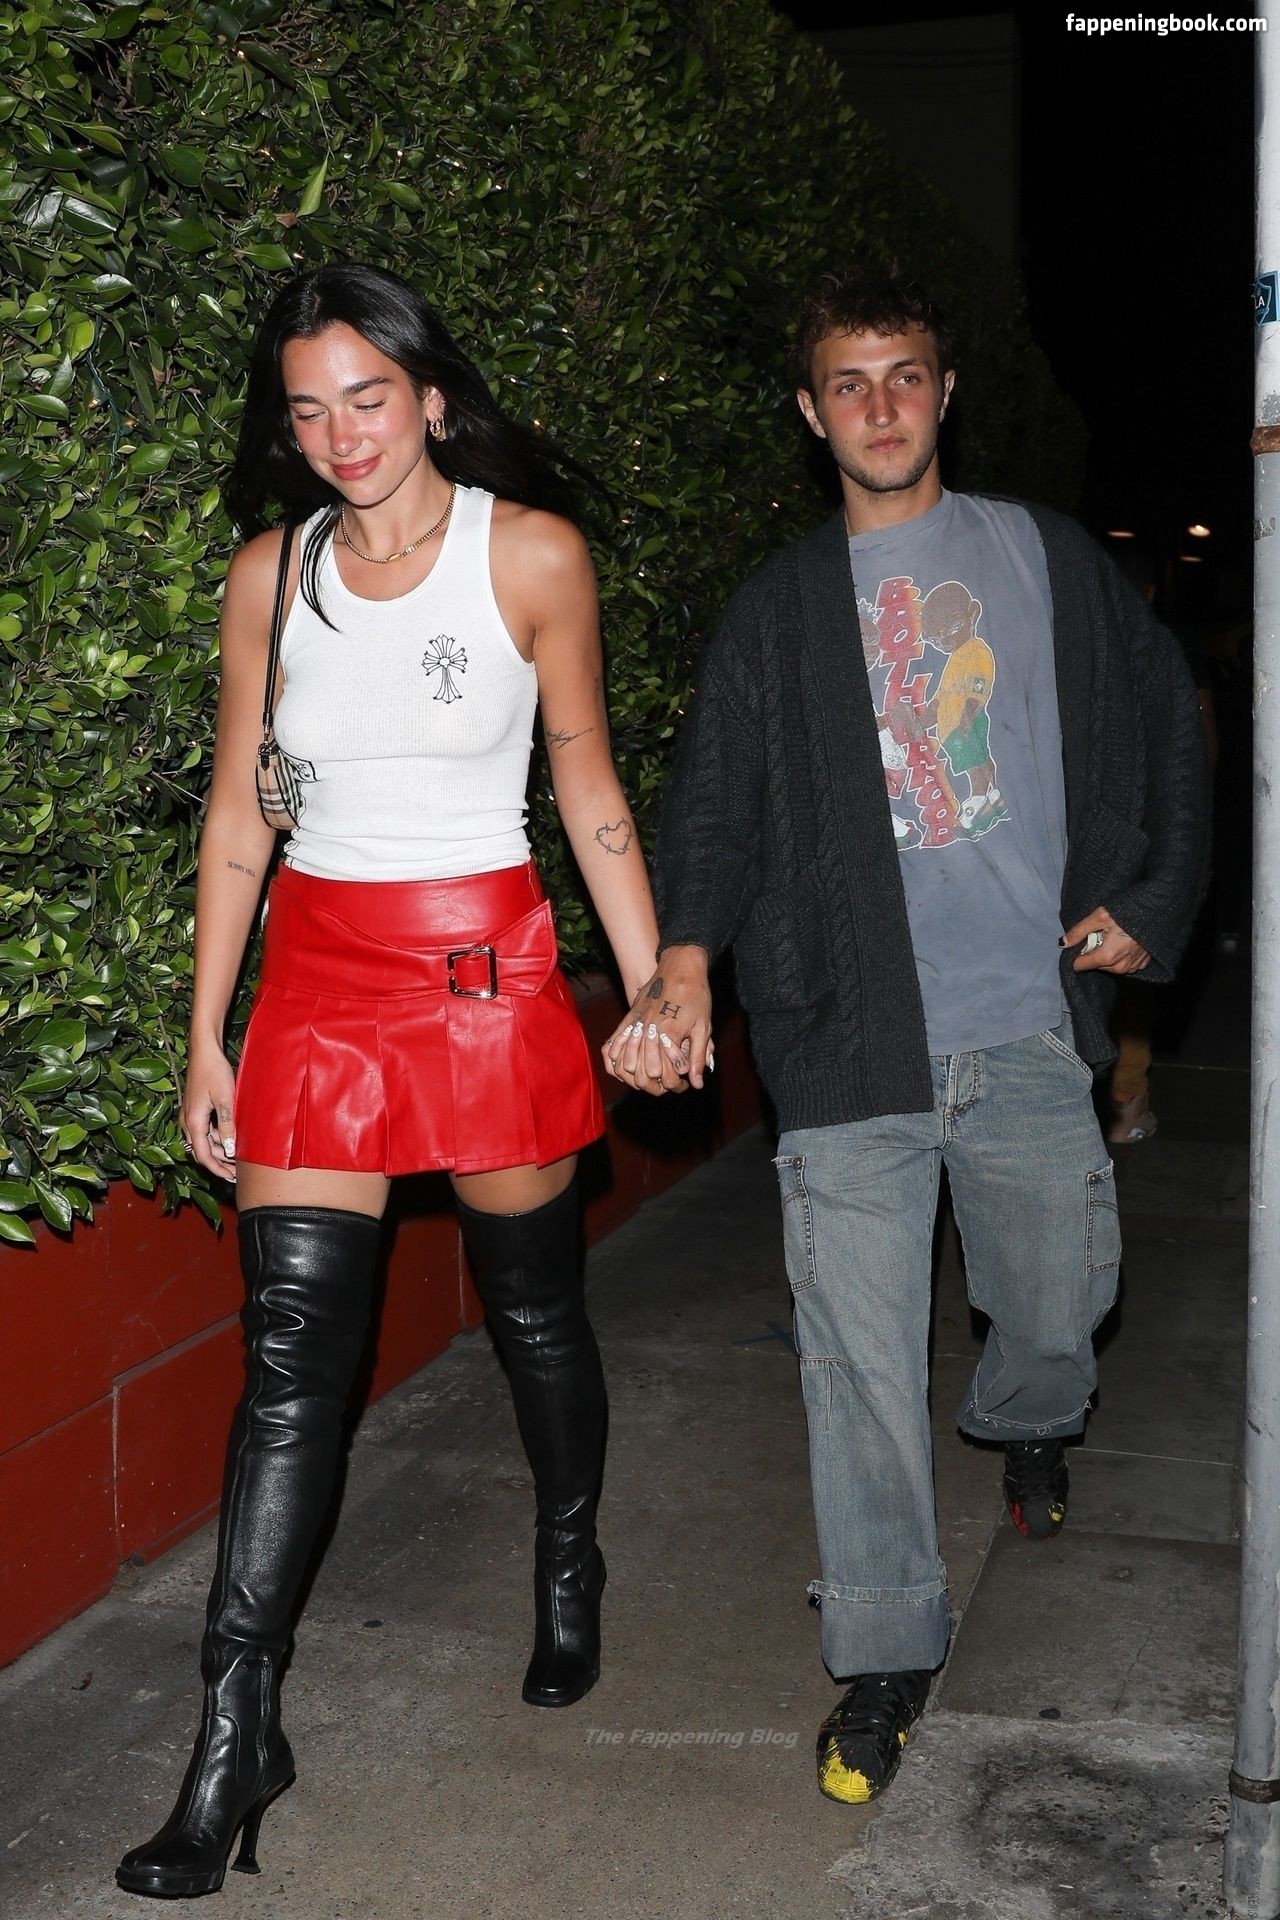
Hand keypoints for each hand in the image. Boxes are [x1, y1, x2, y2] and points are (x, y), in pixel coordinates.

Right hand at [180, 1041, 238, 1181]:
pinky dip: (218, 1137)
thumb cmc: (214, 1071)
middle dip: (220, 1162)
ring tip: (239, 1155)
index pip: (203, 1156)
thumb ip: (227, 1126)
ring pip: (204, 1141)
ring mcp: (190, 1115)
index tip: (231, 1178)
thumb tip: (231, 1151)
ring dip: (220, 1149)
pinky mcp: (195, 1109)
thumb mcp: (225, 1100)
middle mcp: (187, 1122)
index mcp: (193, 1122)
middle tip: (239, 1170)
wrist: (204, 1050)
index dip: (217, 1169)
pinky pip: (205, 1130)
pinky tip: (232, 1137)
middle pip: (203, 1150)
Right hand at [602, 946, 713, 1095]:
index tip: (684, 1083)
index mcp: (668, 1034)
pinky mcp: (628, 1018)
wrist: (680, 967)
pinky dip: (616, 1061)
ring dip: (636, 1077)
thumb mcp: (703, 1027)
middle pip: (643, 1074)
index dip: (676, 1083)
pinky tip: (625, 1068)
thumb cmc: (695, 995)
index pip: (666, 1074)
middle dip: (656, 1085)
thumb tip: (697, 1083)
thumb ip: (698, 1057)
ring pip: (624, 1064)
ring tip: (650, 1078)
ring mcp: (635, 1025)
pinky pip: (612, 1046)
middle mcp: (648, 1031)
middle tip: (668, 1084)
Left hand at [1060, 907, 1150, 975]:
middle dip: (1095, 952)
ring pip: (1110, 966)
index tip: (1087, 939)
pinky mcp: (1142, 964)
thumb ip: (1079, 931)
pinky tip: (1126, 942)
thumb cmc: (1127, 912)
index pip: (1080, 964)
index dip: (1079, 952)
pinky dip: (1122, 956)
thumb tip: (1062, 943)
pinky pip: (1125, 965)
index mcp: (1107, 957)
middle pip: (1095, 965)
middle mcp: (1119, 967)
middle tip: (1103, 934)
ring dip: (1108, 954)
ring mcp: (1132, 967)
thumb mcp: (1099, 916)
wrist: (1157, 911)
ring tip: (1116, 936)